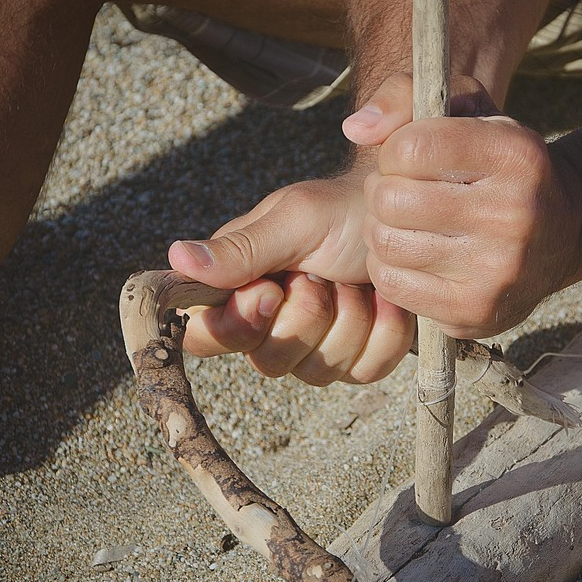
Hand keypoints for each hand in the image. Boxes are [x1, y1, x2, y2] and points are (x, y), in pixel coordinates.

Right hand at [167, 170, 414, 385]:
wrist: (406, 215)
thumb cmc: (342, 209)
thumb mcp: (294, 220)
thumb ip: (240, 250)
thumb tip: (176, 258)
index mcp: (237, 288)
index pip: (205, 337)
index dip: (236, 324)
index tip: (270, 289)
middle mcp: (268, 325)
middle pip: (267, 362)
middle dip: (308, 314)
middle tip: (323, 272)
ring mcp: (314, 348)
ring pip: (319, 372)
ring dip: (349, 318)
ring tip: (354, 279)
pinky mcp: (357, 359)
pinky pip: (364, 370)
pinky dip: (383, 331)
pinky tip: (383, 299)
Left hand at [355, 74, 581, 337]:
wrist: (562, 233)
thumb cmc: (497, 164)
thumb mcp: (468, 110)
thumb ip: (405, 95)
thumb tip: (356, 130)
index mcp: (515, 153)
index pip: (410, 149)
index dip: (395, 151)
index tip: (411, 157)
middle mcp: (514, 213)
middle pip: (391, 199)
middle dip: (383, 192)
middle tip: (401, 193)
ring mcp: (498, 269)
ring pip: (386, 244)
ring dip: (381, 230)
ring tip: (404, 223)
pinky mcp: (476, 311)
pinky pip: (393, 286)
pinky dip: (388, 268)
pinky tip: (410, 255)